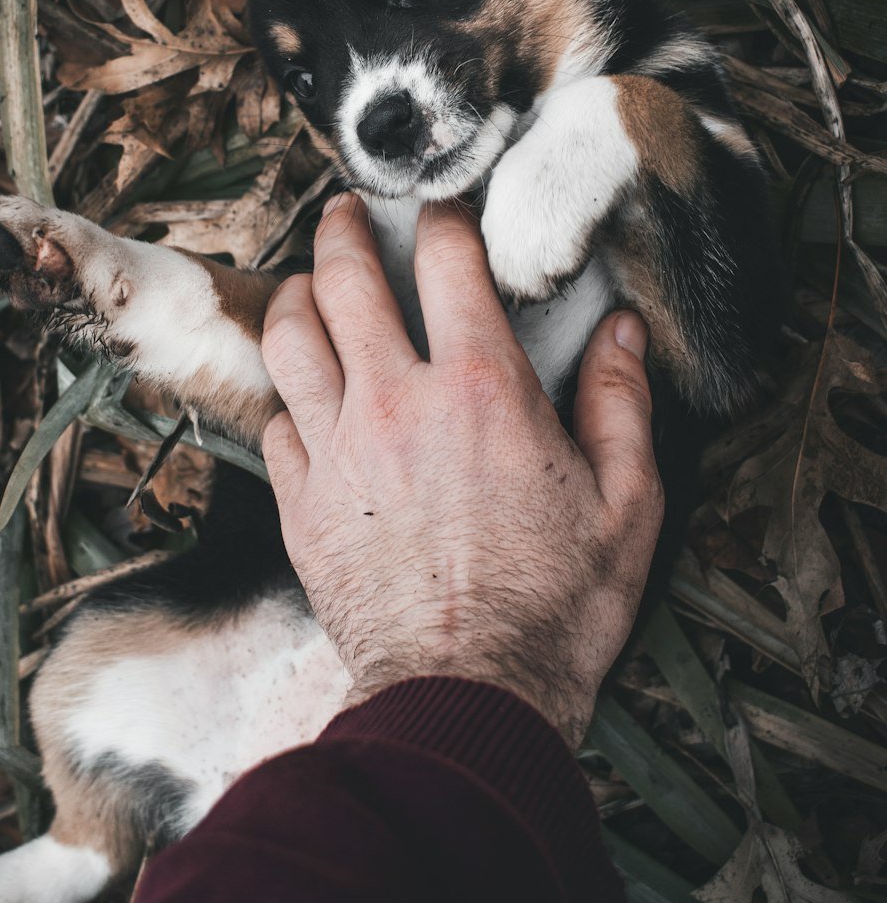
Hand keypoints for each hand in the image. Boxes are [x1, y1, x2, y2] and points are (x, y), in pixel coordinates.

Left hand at [260, 194, 663, 746]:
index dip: (440, 216)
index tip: (440, 208)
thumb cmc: (555, 608)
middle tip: (346, 213)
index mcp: (481, 388)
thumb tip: (624, 334)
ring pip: (289, 338)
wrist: (467, 695)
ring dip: (294, 295)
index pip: (445, 261)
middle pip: (343, 280)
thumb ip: (622, 404)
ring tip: (305, 283)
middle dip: (342, 230)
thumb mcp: (627, 504)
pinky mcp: (301, 504)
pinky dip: (286, 396)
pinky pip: (275, 423)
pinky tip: (301, 396)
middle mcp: (396, 402)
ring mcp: (337, 451)